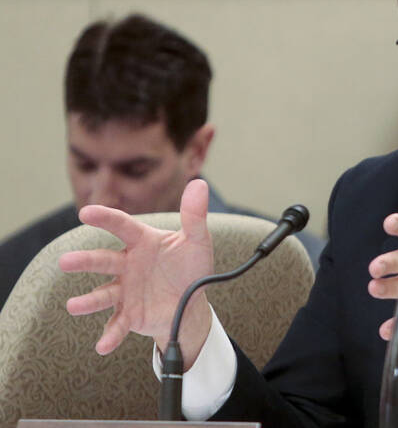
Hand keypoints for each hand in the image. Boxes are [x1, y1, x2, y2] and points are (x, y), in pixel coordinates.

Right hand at [58, 179, 213, 367]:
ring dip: (88, 301)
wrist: (191, 303)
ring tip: (73, 306)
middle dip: (85, 261)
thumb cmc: (190, 267)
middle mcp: (128, 265)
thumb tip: (198, 183)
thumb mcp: (197, 241)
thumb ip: (195, 215)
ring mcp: (126, 290)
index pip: (122, 226)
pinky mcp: (130, 314)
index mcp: (142, 242)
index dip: (105, 219)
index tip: (86, 212)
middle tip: (65, 262)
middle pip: (104, 260)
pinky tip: (103, 346)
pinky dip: (110, 336)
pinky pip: (118, 325)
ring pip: (103, 294)